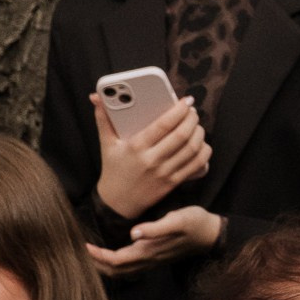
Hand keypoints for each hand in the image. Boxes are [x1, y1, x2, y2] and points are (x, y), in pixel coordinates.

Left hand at [89, 203, 225, 273]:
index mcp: (149, 252)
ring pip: (121, 272)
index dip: (98, 255)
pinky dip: (114, 264)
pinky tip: (107, 255)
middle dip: (95, 264)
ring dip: (103, 266)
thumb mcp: (177, 220)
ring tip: (89, 255)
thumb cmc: (195, 223)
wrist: (212, 234)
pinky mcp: (153, 258)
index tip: (83, 245)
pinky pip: (128, 268)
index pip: (116, 260)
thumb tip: (134, 233)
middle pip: (115, 271)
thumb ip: (156, 228)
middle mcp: (148, 260)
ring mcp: (151, 261)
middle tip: (78, 251)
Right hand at [93, 92, 209, 220]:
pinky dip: (204, 153)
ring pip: (192, 150)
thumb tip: (96, 97)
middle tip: (193, 111)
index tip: (186, 101)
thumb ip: (103, 118)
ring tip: (197, 125)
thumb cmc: (113, 169)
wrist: (118, 202)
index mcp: (136, 146)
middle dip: (192, 119)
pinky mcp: (173, 183)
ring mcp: (165, 173)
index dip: (179, 111)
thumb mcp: (106, 144)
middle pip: (182, 136)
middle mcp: (152, 160)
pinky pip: (196, 166)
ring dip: (200, 134)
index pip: (163, 125)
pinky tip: (202, 144)